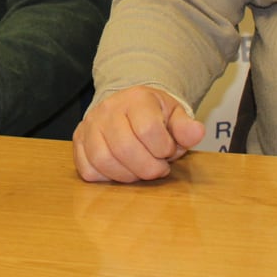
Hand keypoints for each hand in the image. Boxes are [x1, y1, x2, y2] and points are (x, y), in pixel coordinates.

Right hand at [74, 86, 204, 182]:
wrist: (127, 105)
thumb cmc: (154, 114)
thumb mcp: (175, 115)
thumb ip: (186, 127)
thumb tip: (197, 133)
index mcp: (136, 99)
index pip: (148, 130)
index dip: (163, 149)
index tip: (168, 151)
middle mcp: (108, 109)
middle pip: (124, 148)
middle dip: (147, 168)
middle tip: (157, 168)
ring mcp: (90, 124)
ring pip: (103, 160)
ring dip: (127, 175)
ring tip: (139, 170)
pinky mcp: (78, 140)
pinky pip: (86, 168)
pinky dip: (105, 177)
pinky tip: (120, 170)